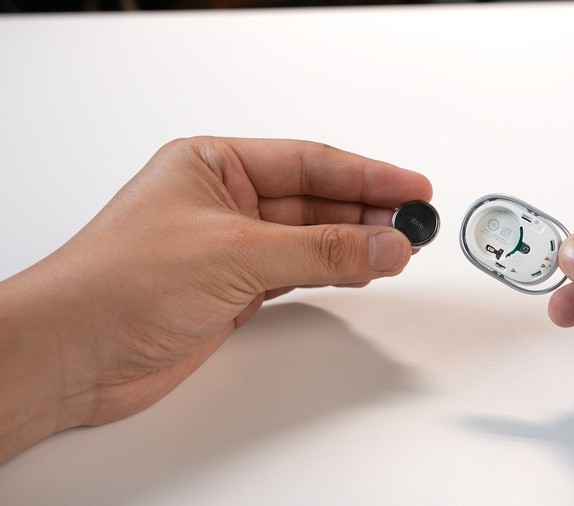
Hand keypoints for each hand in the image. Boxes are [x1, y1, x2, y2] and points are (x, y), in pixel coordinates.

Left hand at [0, 137, 431, 462]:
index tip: (411, 186)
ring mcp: (230, 249)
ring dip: (355, 244)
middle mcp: (222, 202)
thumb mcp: (234, 254)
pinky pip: (299, 273)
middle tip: (415, 221)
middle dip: (367, 210)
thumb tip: (383, 243)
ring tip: (400, 246)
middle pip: (314, 198)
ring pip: (310, 239)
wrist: (73, 354)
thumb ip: (320, 251)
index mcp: (211, 164)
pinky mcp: (233, 291)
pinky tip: (362, 271)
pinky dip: (333, 273)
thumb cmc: (116, 283)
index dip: (366, 173)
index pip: (307, 162)